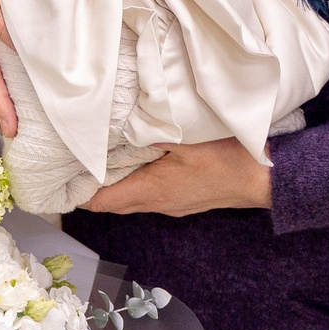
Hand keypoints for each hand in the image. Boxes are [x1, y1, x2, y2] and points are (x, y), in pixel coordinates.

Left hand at [83, 139, 274, 216]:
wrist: (267, 179)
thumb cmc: (229, 158)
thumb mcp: (186, 137)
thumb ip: (150, 130)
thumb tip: (120, 124)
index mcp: (152, 191)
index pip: (101, 202)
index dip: (78, 193)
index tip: (61, 176)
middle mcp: (159, 204)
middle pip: (113, 203)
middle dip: (91, 189)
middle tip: (74, 164)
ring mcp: (173, 204)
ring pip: (132, 199)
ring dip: (114, 184)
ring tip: (99, 160)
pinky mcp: (185, 199)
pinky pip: (150, 195)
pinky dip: (135, 182)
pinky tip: (136, 161)